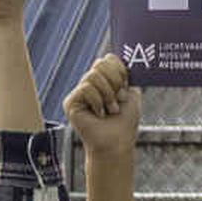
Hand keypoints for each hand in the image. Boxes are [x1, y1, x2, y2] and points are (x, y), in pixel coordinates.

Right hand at [64, 53, 138, 176]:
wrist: (117, 143)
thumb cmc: (125, 123)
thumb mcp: (131, 94)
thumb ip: (125, 76)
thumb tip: (118, 57)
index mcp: (104, 81)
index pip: (108, 59)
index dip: (120, 71)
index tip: (125, 88)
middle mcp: (90, 84)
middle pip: (100, 63)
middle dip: (115, 82)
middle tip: (118, 100)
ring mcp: (79, 93)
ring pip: (93, 75)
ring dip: (108, 94)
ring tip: (110, 110)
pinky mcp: (70, 103)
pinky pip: (85, 88)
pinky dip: (97, 101)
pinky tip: (99, 114)